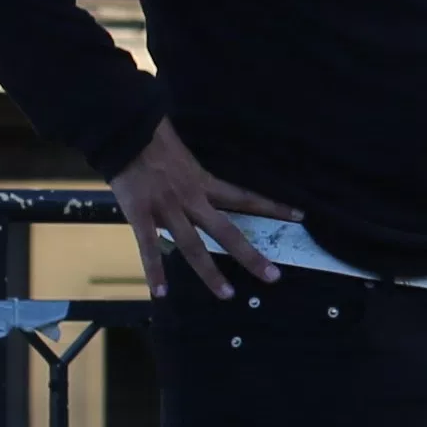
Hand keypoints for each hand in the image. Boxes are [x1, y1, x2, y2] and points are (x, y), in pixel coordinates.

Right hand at [115, 122, 299, 298]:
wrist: (126, 132)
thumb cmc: (155, 140)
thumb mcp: (185, 158)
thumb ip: (194, 179)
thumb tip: (201, 196)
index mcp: (205, 182)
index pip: (245, 197)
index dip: (272, 207)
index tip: (299, 216)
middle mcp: (192, 199)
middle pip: (227, 231)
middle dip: (250, 255)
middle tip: (273, 277)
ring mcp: (167, 209)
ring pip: (193, 246)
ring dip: (210, 272)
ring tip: (227, 294)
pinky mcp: (140, 214)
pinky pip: (148, 247)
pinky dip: (154, 271)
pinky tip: (161, 292)